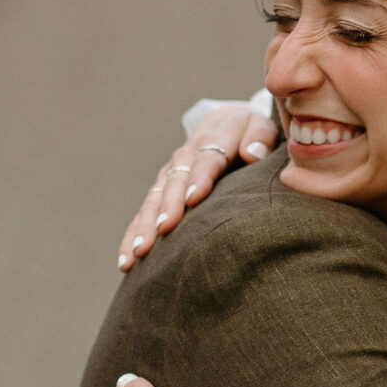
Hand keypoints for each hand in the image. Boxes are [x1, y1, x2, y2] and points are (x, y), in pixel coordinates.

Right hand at [119, 99, 278, 270]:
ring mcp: (169, 175)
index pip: (206, 160)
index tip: (194, 198)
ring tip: (140, 252)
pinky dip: (133, 235)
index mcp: (212, 141)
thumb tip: (252, 154)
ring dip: (145, 225)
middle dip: (168, 206)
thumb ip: (259, 137)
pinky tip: (126, 260)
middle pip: (174, 182)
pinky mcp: (160, 191)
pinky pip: (143, 213)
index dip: (200, 178)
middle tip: (164, 229)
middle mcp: (185, 158)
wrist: (223, 125)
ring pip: (153, 199)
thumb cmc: (248, 132)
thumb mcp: (260, 126)